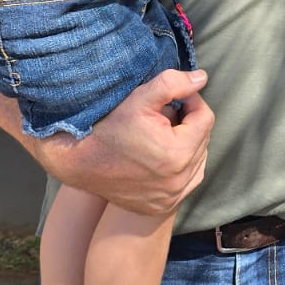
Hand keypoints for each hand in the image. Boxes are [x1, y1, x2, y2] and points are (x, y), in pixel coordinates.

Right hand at [34, 68, 212, 214]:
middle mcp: (179, 180)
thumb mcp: (139, 98)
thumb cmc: (108, 126)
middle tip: (164, 115)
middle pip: (202, 140)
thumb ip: (174, 84)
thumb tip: (202, 78)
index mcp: (178, 153)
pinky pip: (188, 181)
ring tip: (163, 134)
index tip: (174, 97)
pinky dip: (183, 167)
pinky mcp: (164, 206)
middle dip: (188, 124)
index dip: (192, 102)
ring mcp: (172, 197)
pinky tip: (164, 156)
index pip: (205, 119)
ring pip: (198, 161)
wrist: (79, 162)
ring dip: (188, 145)